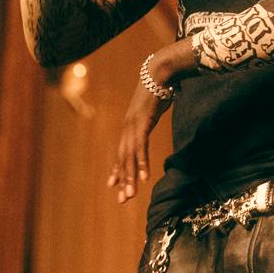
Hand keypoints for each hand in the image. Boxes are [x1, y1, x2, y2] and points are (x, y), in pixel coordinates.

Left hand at [106, 40, 193, 202]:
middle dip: (122, 180)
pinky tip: (144, 177)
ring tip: (131, 194)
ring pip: (129, 157)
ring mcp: (133, 125)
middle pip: (122, 159)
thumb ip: (149, 117)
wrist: (159, 72)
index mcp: (129, 126)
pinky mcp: (142, 122)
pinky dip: (141, 163)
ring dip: (130, 177)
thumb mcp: (152, 108)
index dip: (117, 170)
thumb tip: (152, 118)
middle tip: (123, 199)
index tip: (114, 186)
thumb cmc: (157, 89)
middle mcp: (127, 127)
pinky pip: (140, 147)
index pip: (121, 153)